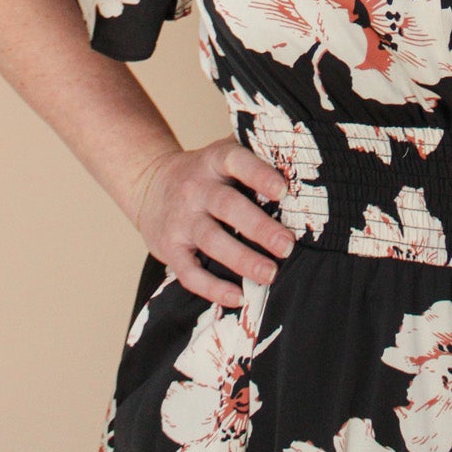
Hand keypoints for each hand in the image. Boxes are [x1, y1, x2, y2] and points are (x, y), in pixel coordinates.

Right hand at [131, 137, 294, 307]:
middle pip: (228, 206)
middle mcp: (196, 188)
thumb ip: (256, 155)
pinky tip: (238, 297)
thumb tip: (302, 164)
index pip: (237, 162)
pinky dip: (212, 288)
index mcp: (214, 161)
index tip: (283, 189)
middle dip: (259, 228)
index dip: (259, 174)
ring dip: (242, 259)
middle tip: (288, 246)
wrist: (148, 184)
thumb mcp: (223, 154)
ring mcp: (181, 219)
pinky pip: (189, 272)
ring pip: (211, 240)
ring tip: (270, 274)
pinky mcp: (170, 248)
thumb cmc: (204, 173)